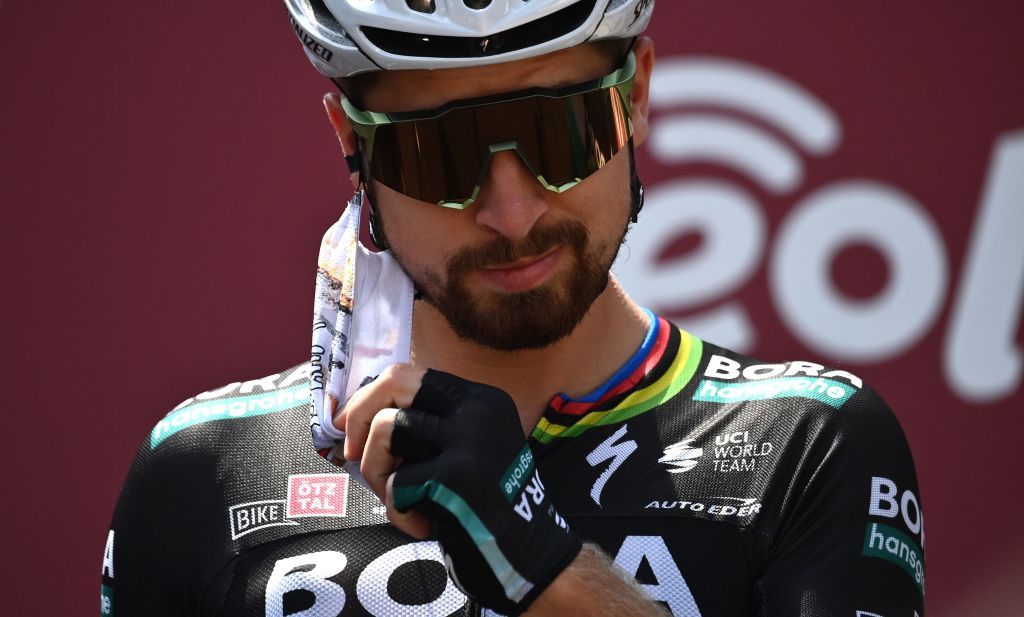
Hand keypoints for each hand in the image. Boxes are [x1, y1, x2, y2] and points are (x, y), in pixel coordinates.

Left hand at [337, 366, 580, 614]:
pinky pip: (397, 483)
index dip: (369, 398)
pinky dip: (399, 512)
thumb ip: (425, 427)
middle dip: (359, 415)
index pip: (410, 374)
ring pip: (387, 429)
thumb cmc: (483, 509)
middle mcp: (478, 408)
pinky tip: (426, 527)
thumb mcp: (465, 450)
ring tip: (401, 499)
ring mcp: (470, 438)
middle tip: (350, 451)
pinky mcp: (457, 475)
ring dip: (378, 472)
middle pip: (395, 382)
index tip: (350, 427)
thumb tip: (356, 415)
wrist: (529, 557)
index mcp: (481, 399)